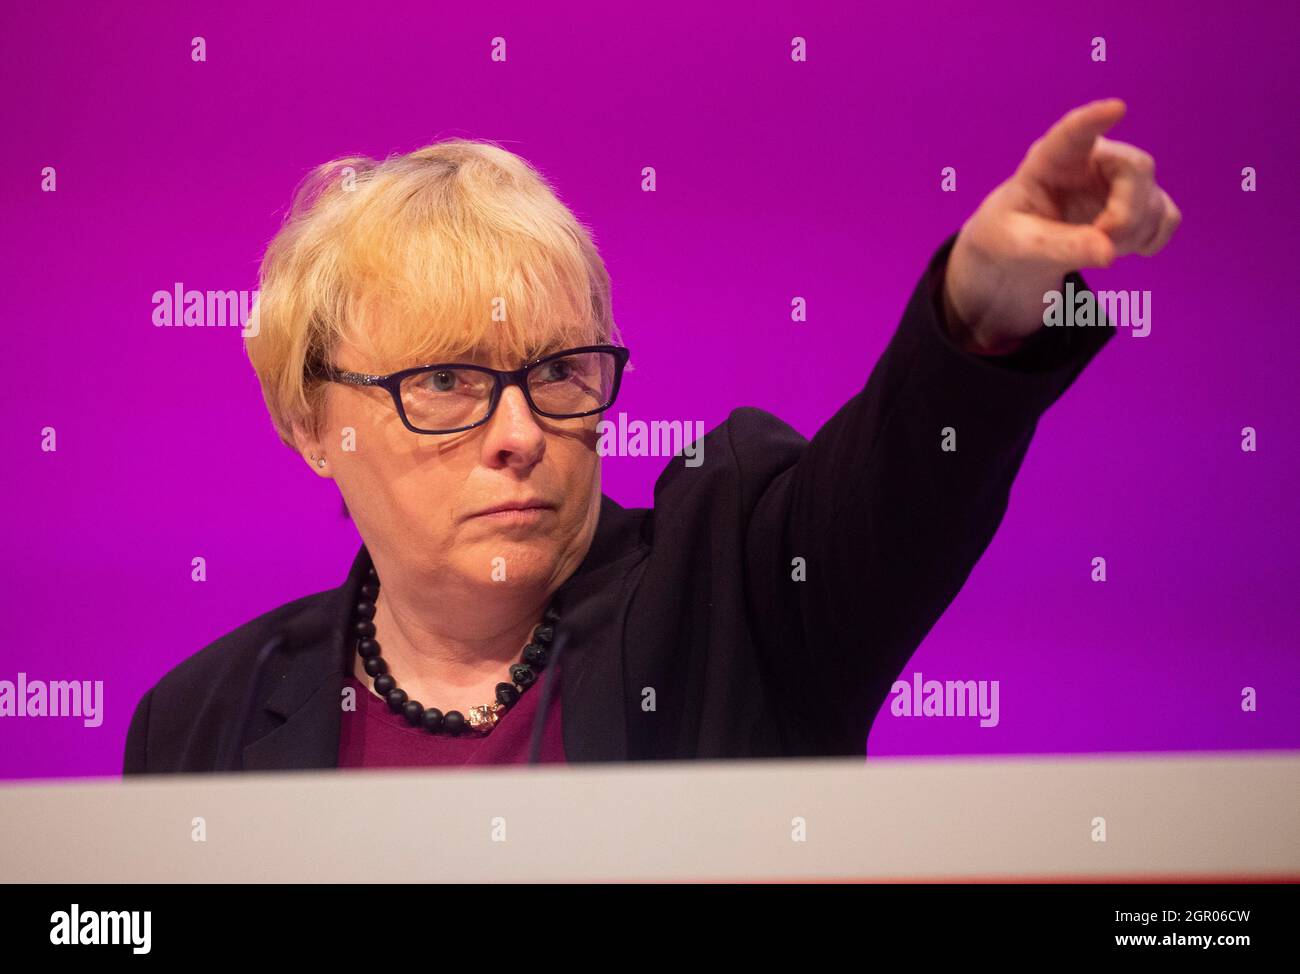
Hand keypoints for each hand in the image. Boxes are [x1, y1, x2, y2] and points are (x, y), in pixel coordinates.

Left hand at [942, 98, 1181, 353]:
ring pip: (1153, 199)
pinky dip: (1149, 239)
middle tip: (1099, 247)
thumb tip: (1108, 253)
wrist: (1022, 247)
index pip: (1074, 132)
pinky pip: (1167, 216)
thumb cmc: (1011, 236)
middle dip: (1124, 216)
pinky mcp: (1142, 200)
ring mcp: (1121, 178)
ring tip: (1093, 249)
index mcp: (1052, 160)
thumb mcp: (1020, 247)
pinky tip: (1118, 246)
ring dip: (1131, 235)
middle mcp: (1094, 158)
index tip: (1116, 108)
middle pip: (1136, 168)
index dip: (1094, 119)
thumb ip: (1059, 247)